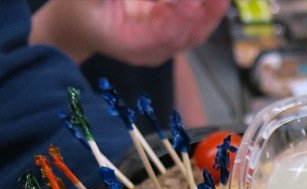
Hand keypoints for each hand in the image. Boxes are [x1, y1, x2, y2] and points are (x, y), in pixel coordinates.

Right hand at [31, 0, 229, 65]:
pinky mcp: (173, 35)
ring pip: (197, 31)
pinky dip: (210, 8)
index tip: (193, 0)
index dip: (180, 16)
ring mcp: (164, 46)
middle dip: (206, 10)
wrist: (78, 23)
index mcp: (130, 44)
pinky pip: (198, 24)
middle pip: (187, 34)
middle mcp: (152, 51)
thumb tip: (153, 0)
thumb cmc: (78, 7)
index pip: (164, 34)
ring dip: (213, 8)